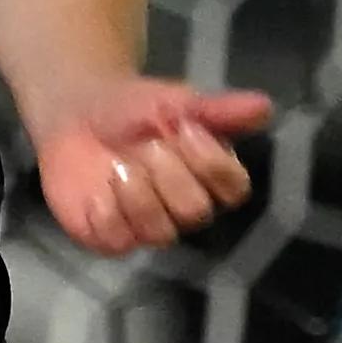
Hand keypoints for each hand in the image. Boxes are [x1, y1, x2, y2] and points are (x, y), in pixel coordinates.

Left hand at [34, 77, 270, 255]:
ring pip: (161, 233)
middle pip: (196, 212)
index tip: (186, 127)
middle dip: (169, 174)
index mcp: (208, 176)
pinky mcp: (110, 237)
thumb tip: (265, 105)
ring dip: (137, 194)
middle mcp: (183, 207)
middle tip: (146, 144)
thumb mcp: (174, 100)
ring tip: (116, 164)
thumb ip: (218, 109)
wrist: (76, 111)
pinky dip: (107, 214)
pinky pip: (118, 242)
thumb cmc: (133, 109)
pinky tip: (97, 192)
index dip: (212, 163)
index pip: (234, 189)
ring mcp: (147, 226)